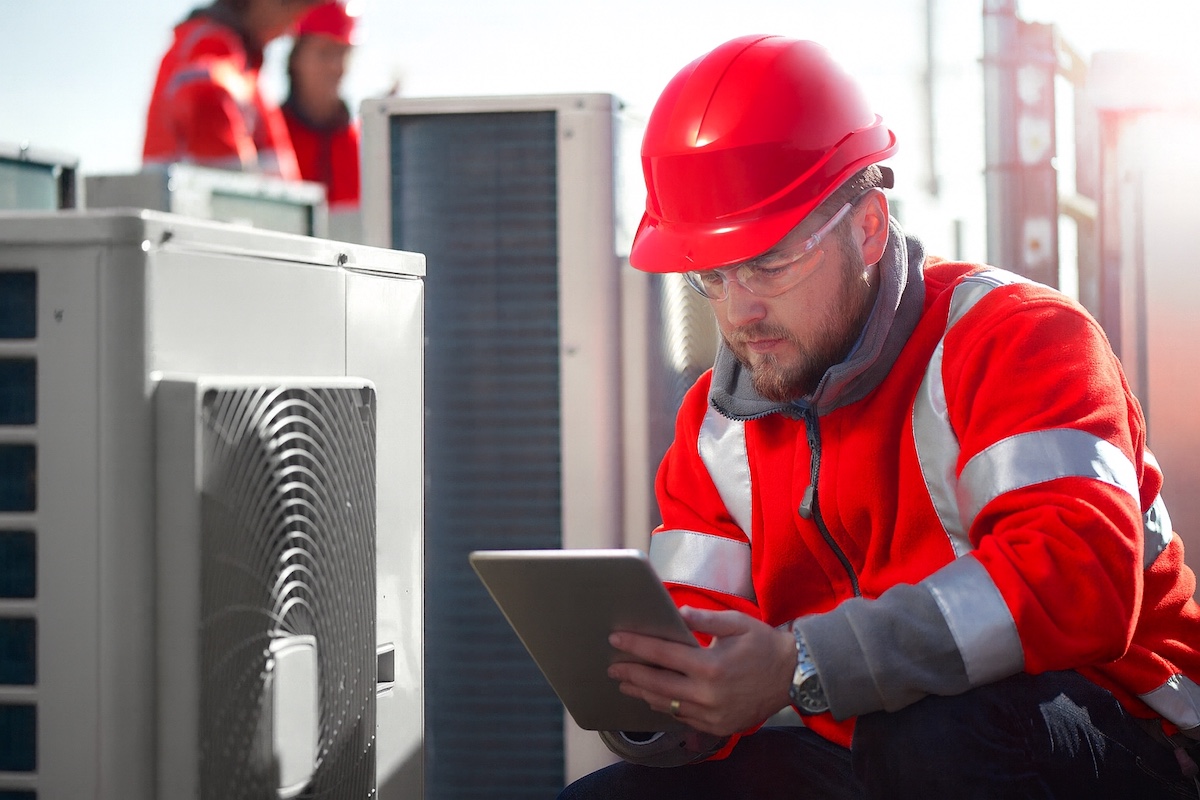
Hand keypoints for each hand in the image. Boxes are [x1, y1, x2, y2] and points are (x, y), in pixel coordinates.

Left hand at [606, 607, 795, 735]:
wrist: (793, 676)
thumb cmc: (764, 644)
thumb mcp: (736, 623)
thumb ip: (704, 619)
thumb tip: (677, 612)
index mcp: (710, 666)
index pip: (662, 655)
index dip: (636, 646)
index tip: (616, 640)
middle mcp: (708, 694)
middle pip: (657, 684)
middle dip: (632, 674)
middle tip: (612, 667)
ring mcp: (712, 715)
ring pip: (667, 705)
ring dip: (644, 693)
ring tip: (626, 683)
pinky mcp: (718, 727)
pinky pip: (684, 718)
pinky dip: (666, 707)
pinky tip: (654, 698)